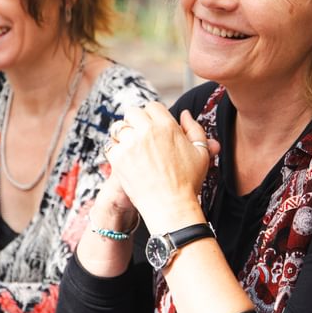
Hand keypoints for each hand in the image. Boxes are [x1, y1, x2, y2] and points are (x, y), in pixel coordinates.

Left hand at [105, 103, 218, 230]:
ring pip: (118, 127)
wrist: (171, 206)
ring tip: (130, 146)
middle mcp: (147, 131)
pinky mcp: (118, 159)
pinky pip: (110, 146)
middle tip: (140, 135)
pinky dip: (115, 150)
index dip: (152, 116)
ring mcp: (131, 144)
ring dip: (123, 134)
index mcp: (167, 126)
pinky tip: (124, 158)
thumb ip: (194, 129)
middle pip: (132, 112)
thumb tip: (185, 114)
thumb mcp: (201, 153)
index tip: (153, 127)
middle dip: (135, 121)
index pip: (152, 106)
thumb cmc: (188, 181)